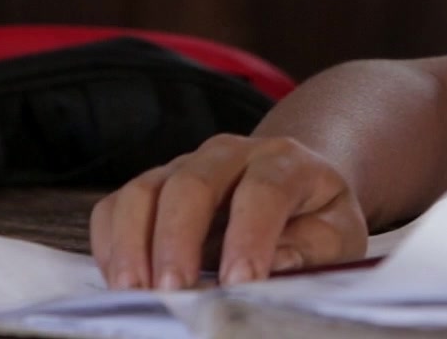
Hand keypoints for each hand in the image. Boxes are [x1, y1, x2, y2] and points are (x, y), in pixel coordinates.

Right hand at [89, 134, 367, 288]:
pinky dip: (110, 243)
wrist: (294, 186)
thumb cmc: (315, 219)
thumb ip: (312, 249)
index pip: (264, 191)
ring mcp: (185, 166)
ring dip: (134, 243)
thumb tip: (274, 265)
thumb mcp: (336, 235)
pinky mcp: (153, 187)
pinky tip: (121, 281)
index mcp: (285, 162)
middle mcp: (230, 154)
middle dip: (178, 240)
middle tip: (174, 291)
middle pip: (193, 183)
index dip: (249, 237)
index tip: (238, 283)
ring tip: (136, 292)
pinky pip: (116, 205)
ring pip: (145, 190)